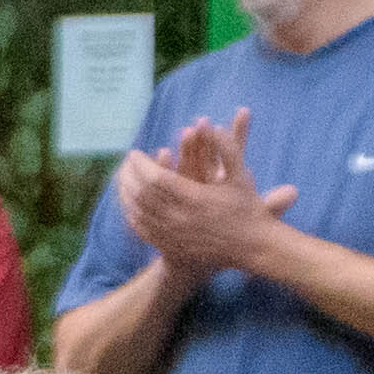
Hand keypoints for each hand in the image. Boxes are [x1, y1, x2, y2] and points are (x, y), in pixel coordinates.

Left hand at [112, 117, 291, 277]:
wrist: (252, 248)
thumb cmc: (248, 208)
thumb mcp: (241, 176)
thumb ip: (227, 149)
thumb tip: (213, 125)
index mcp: (195, 199)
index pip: (156, 178)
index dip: (141, 164)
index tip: (134, 153)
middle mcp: (180, 218)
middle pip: (141, 194)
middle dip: (129, 175)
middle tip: (125, 162)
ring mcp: (173, 235)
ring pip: (137, 211)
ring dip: (125, 192)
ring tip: (122, 177)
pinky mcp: (170, 246)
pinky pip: (141, 228)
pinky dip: (130, 212)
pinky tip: (127, 201)